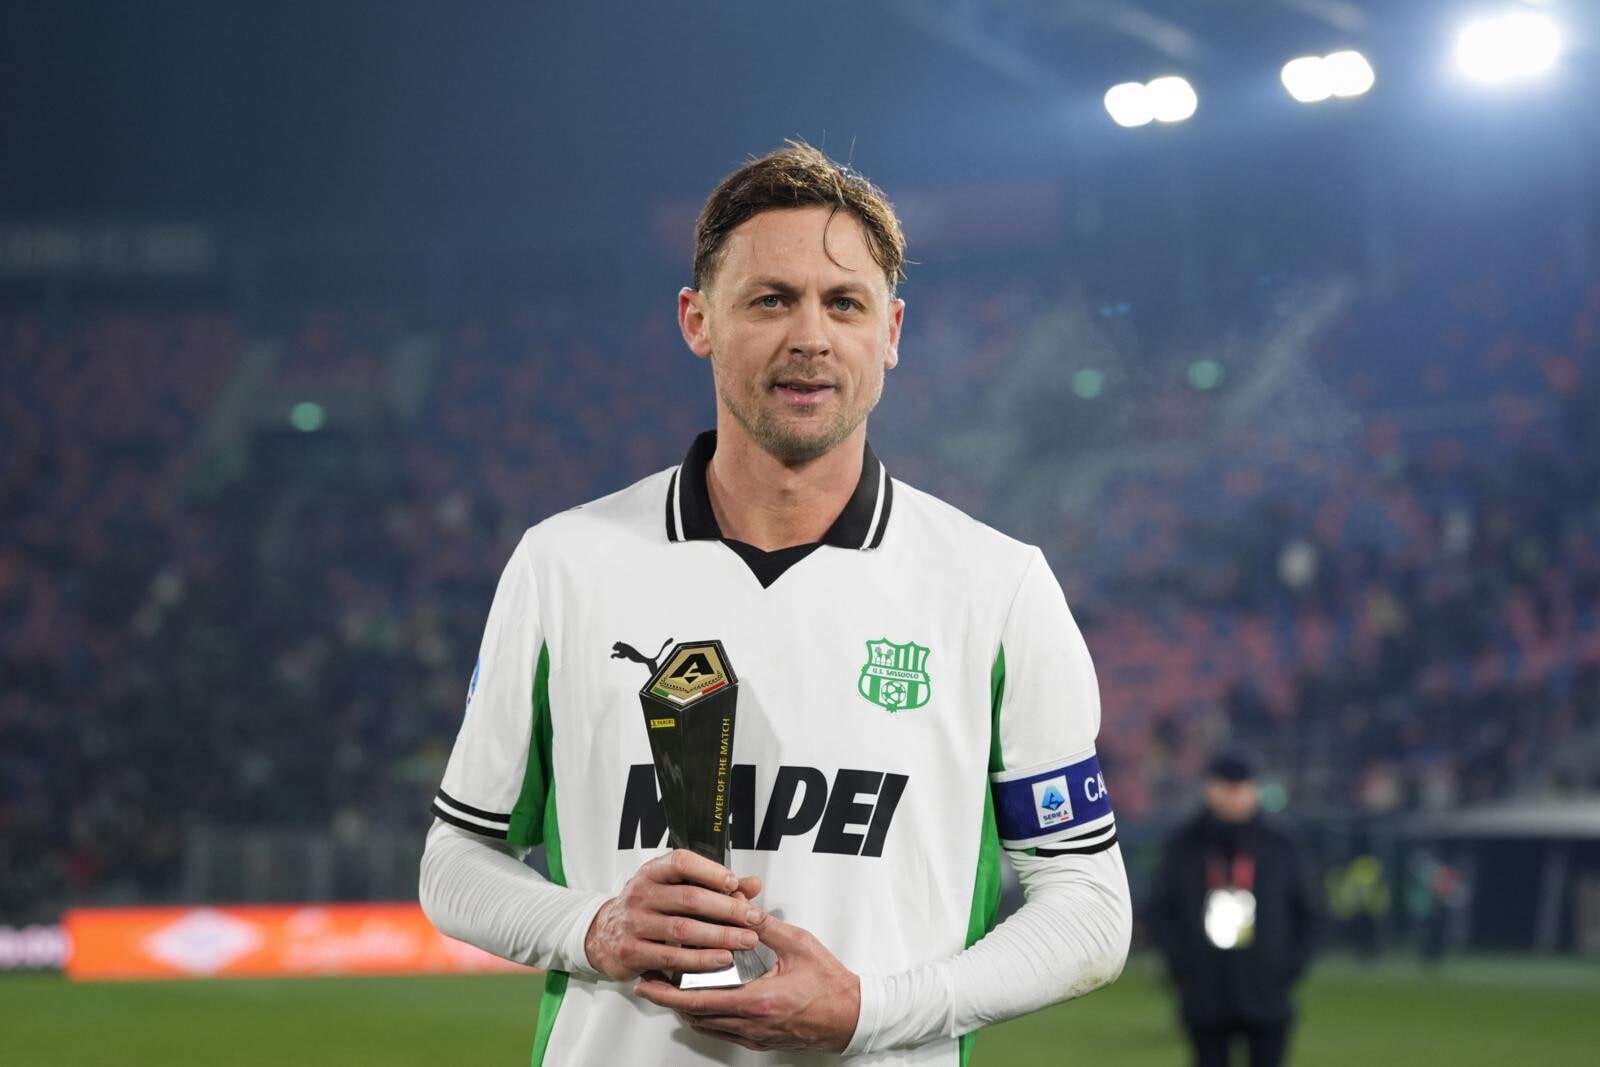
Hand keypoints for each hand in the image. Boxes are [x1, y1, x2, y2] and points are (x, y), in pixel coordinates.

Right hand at [584, 849, 764, 979]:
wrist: (602, 935)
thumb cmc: (647, 908)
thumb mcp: (673, 888)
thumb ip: (713, 886)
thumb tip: (753, 884)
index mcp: (652, 872)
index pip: (680, 862)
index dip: (710, 871)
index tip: (734, 883)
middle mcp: (641, 894)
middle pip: (689, 898)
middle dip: (727, 909)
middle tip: (754, 918)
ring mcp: (634, 923)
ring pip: (683, 929)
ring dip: (720, 936)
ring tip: (746, 940)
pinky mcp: (632, 952)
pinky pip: (671, 957)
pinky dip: (700, 959)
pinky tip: (721, 959)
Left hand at [633, 911, 860, 1051]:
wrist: (851, 1016)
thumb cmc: (831, 985)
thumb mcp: (799, 945)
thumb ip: (767, 927)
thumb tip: (743, 908)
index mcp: (759, 1000)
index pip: (701, 1000)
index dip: (669, 994)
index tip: (649, 984)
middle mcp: (752, 1023)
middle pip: (696, 1017)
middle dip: (668, 1002)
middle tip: (649, 985)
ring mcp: (755, 1035)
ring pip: (707, 1027)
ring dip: (685, 1010)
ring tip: (670, 990)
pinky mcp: (760, 1040)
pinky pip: (722, 1032)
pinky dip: (705, 1018)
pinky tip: (701, 1003)